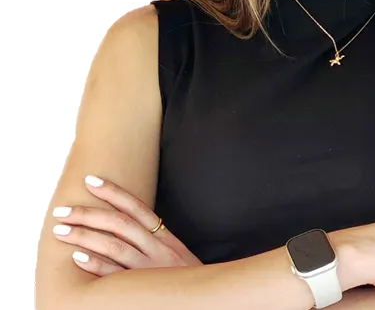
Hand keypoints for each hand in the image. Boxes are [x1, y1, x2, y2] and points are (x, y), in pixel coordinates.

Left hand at [51, 175, 203, 276]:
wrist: (209, 301)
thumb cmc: (187, 280)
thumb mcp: (175, 254)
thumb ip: (155, 241)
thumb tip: (126, 226)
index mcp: (165, 237)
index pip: (136, 207)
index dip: (114, 192)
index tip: (91, 180)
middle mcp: (157, 249)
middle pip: (120, 224)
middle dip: (89, 214)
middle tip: (63, 211)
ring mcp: (150, 269)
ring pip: (114, 246)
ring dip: (85, 236)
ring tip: (62, 230)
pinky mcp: (143, 290)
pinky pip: (116, 276)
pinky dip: (97, 265)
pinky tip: (78, 257)